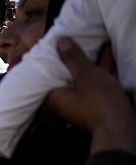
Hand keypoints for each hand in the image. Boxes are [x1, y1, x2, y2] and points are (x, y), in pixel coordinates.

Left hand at [44, 37, 135, 152]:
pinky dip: (100, 66)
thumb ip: (73, 58)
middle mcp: (64, 98)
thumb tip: (61, 41)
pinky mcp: (97, 98)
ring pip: (81, 75)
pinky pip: (95, 78)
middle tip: (68, 38)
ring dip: (87, 59)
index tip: (46, 45)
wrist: (121, 126)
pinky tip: (107, 49)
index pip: (42, 75)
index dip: (45, 60)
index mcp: (54, 95)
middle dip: (68, 57)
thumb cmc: (99, 102)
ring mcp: (81, 99)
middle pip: (63, 73)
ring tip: (88, 38)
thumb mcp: (86, 75)